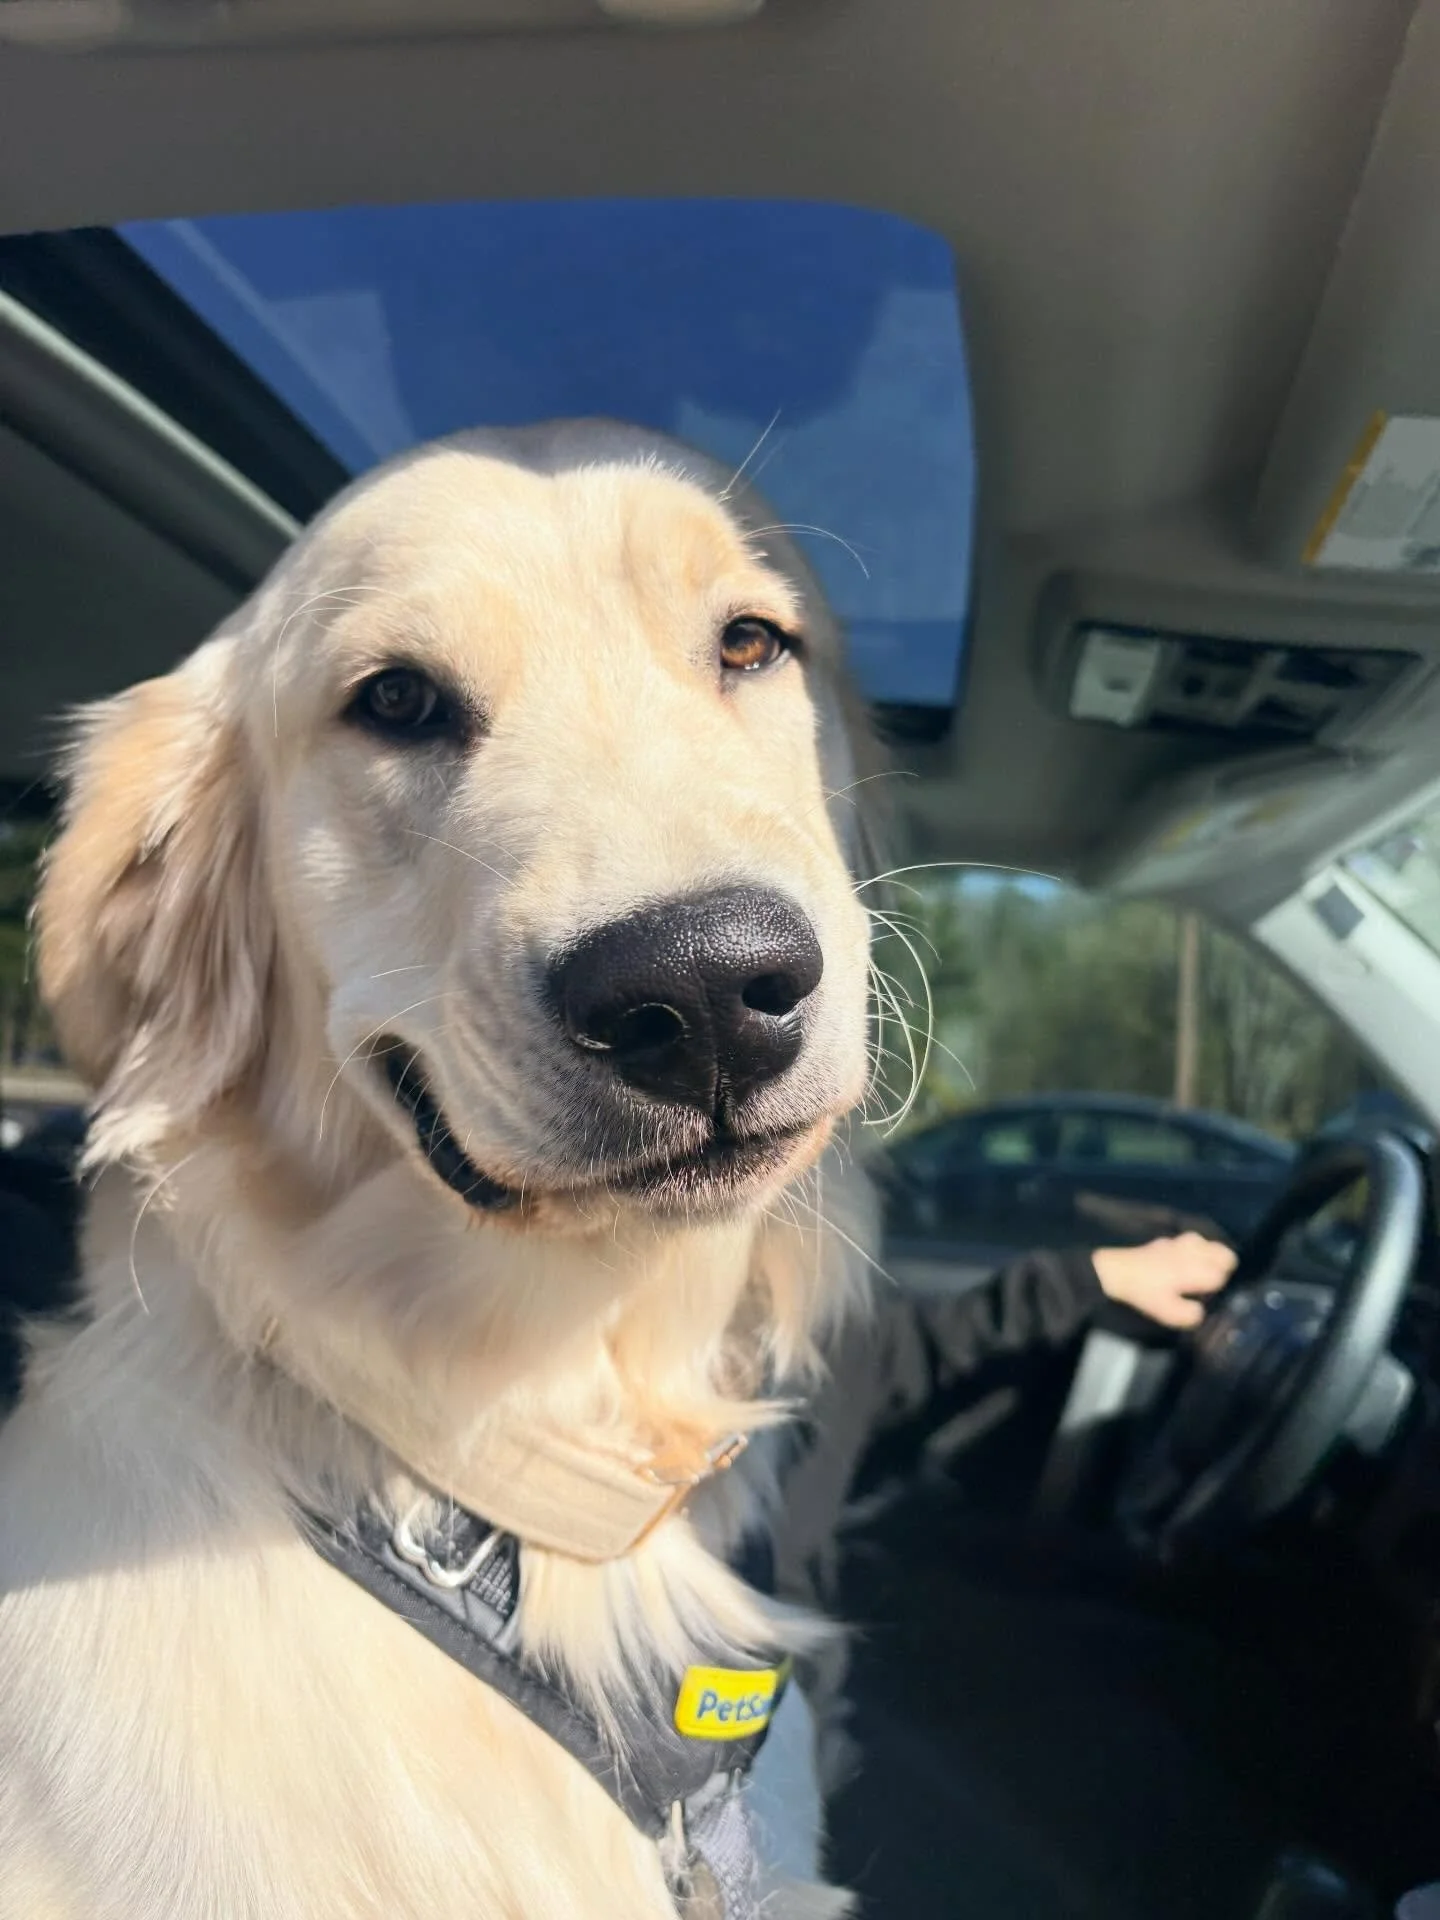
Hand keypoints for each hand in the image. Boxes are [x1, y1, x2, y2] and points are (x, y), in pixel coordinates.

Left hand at [1091, 1232, 1235, 1329]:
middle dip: (1222, 1269)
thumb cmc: (1145, 1292)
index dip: (1219, 1287)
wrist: (1116, 1270)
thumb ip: (1190, 1314)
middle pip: (1224, 1255)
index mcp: (1195, 1270)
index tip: (1209, 1295)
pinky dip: (1195, 1250)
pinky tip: (1185, 1261)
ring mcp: (1181, 1242)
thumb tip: (1200, 1311)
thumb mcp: (1168, 1312)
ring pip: (1210, 1245)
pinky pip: (1193, 1242)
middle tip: (1209, 1282)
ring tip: (1201, 1270)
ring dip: (1211, 1257)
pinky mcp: (1169, 1240)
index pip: (1222, 1275)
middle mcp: (1193, 1252)